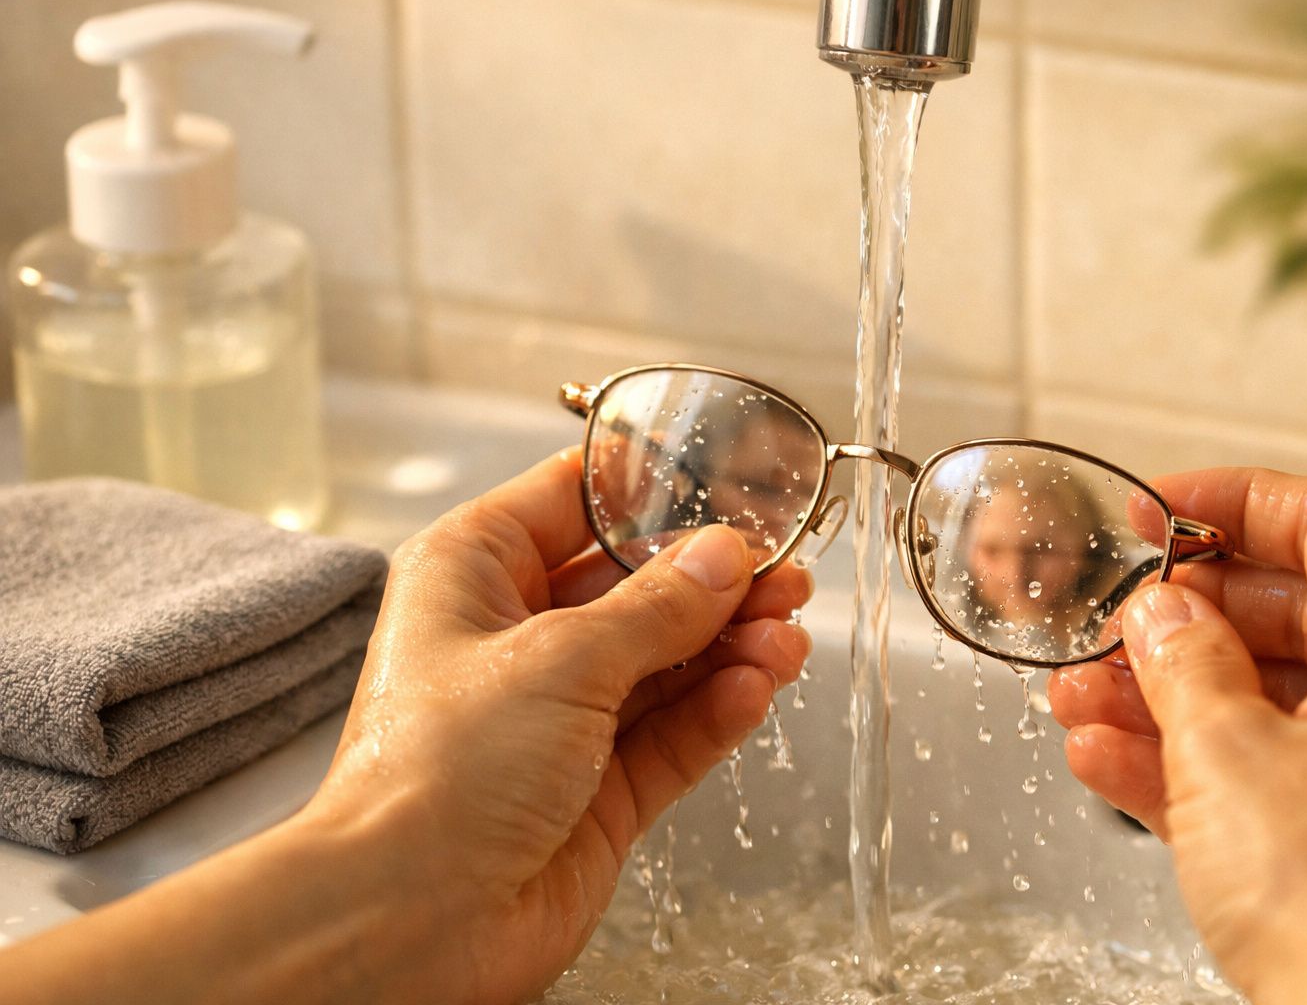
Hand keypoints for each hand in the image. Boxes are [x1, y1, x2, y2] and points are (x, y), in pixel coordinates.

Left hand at [303, 448, 812, 1001]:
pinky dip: (717, 710)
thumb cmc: (435, 775)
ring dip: (730, 647)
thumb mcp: (559, 659)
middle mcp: (515, 639)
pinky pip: (672, 733)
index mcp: (475, 575)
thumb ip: (657, 607)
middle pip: (635, 587)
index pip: (574, 503)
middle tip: (783, 578)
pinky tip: (756, 688)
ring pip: (665, 663)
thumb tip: (724, 556)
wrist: (409, 924)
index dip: (653, 496)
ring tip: (785, 639)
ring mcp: (559, 718)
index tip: (729, 492)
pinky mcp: (596, 789)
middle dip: (712, 583)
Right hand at [1048, 468, 1306, 1004]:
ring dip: (1165, 693)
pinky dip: (1195, 757)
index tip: (1154, 510)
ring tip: (1075, 699)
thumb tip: (1160, 614)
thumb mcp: (1222, 747)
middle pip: (1291, 612)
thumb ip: (1180, 657)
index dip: (1228, 501)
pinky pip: (1277, 765)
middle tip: (1101, 622)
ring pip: (1273, 695)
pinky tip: (1107, 761)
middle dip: (1177, 620)